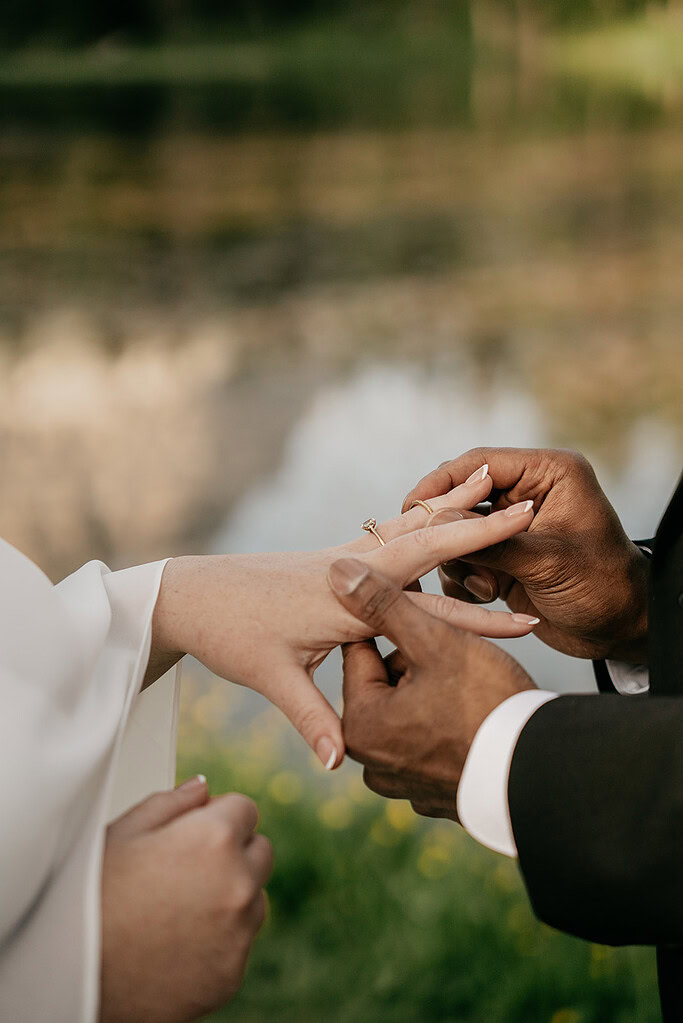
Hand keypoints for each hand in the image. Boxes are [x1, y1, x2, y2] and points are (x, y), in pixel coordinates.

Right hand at [100, 777, 271, 1022]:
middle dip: (234, 852)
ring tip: (178, 908)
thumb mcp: (122, 833)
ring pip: (254, 900)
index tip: (196, 829)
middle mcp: (238, 884)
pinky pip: (239, 945)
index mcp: (215, 839)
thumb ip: (171, 802)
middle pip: (260, 852)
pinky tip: (176, 943)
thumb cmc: (88, 899)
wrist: (70, 978)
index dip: (218, 815)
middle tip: (188, 867)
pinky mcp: (231, 975)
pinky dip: (219, 941)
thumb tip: (201, 789)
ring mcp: (239, 933)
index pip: (246, 808)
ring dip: (231, 897)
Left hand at [150, 468, 538, 768]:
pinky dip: (419, 516)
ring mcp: (342, 557)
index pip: (425, 608)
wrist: (192, 592)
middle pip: (427, 543)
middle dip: (479, 528)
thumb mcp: (270, 678)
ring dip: (451, 506)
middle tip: (527, 507)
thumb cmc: (230, 634)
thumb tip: (337, 763)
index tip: (528, 619)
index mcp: (345, 601)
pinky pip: (388, 531)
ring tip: (488, 479)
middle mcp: (349, 569)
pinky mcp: (333, 557)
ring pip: (408, 527)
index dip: (479, 618)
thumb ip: (310, 717)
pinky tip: (432, 508)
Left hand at [328, 559, 534, 819]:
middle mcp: (370, 761)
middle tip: (452, 646)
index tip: (419, 604)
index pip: (362, 649)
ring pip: (407, 707)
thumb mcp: (435, 642)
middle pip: (383, 681)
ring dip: (431, 686)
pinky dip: (445, 722)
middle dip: (414, 657)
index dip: (394, 620)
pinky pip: (428, 741)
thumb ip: (384, 605)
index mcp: (360, 725)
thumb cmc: (489, 702)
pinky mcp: (429, 793)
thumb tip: (340, 572)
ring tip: (467, 675)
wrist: (544, 770)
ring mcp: (401, 782)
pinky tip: (473, 710)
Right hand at [403, 448, 648, 662]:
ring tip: (486, 589)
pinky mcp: (503, 556)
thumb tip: (438, 526)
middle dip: (448, 530)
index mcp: (548, 474)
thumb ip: (493, 542)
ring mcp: (512, 526)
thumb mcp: (547, 562)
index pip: (482, 464)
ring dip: (460, 561)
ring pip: (456, 531)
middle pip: (462, 496)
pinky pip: (463, 558)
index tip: (412, 507)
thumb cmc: (602, 587)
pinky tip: (484, 598)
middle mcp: (527, 493)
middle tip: (430, 554)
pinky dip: (463, 579)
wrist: (620, 630)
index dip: (443, 483)